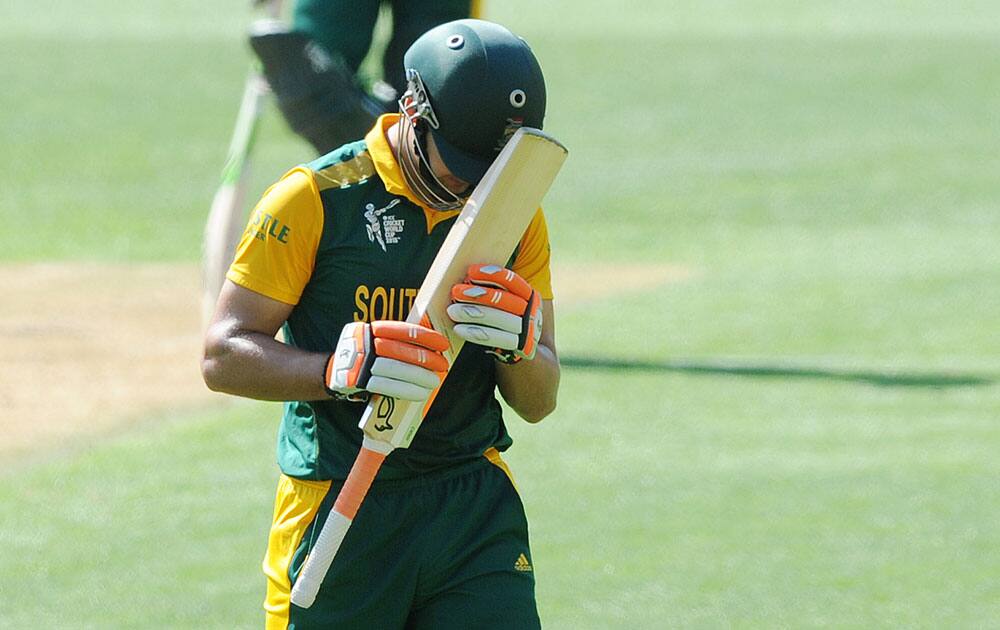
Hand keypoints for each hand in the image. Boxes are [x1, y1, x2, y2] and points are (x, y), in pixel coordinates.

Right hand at [325, 321, 448, 401]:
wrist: (335, 372)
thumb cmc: (366, 356)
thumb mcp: (376, 340)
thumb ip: (397, 341)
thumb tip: (432, 348)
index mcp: (372, 329)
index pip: (403, 330)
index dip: (425, 337)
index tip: (443, 344)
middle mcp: (365, 343)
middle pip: (401, 350)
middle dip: (426, 359)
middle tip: (443, 366)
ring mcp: (360, 362)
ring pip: (395, 369)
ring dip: (419, 377)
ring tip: (435, 382)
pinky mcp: (358, 380)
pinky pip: (386, 387)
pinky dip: (406, 391)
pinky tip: (420, 394)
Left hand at [447, 264, 541, 363]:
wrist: (523, 349)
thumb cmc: (504, 320)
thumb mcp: (505, 303)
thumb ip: (492, 291)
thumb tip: (464, 277)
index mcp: (529, 295)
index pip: (512, 280)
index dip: (492, 275)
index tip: (470, 272)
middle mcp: (532, 311)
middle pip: (505, 300)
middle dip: (479, 294)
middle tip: (456, 291)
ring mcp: (529, 331)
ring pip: (500, 319)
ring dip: (473, 313)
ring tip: (452, 310)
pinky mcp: (520, 348)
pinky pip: (497, 339)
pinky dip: (476, 333)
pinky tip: (459, 329)